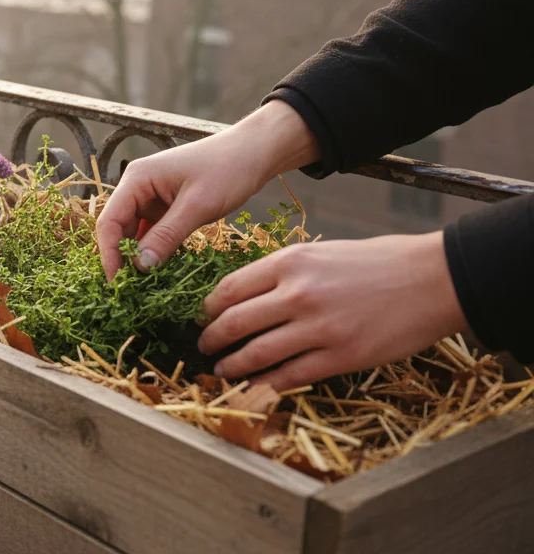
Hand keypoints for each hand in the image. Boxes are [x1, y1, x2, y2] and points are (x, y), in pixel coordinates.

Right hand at [96, 101, 319, 278]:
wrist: (255, 152)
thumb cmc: (227, 169)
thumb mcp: (197, 206)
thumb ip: (167, 236)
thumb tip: (140, 267)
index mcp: (137, 179)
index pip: (110, 221)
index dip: (109, 254)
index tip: (118, 284)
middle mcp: (137, 187)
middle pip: (119, 228)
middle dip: (123, 258)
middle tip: (133, 291)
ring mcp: (151, 197)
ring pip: (135, 233)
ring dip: (140, 257)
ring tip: (146, 286)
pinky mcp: (166, 207)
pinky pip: (152, 233)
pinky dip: (155, 250)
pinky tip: (161, 270)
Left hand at [198, 232, 468, 390]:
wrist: (434, 279)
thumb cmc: (378, 262)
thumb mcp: (321, 253)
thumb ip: (283, 273)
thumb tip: (246, 296)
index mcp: (290, 262)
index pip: (230, 289)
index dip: (209, 308)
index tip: (204, 317)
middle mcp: (297, 293)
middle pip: (234, 322)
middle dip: (212, 339)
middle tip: (204, 347)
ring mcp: (319, 327)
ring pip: (257, 353)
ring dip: (233, 365)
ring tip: (222, 370)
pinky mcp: (341, 356)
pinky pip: (291, 376)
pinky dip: (268, 383)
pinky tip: (257, 385)